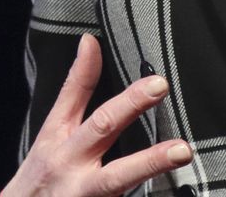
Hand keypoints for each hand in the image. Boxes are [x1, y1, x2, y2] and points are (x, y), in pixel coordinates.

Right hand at [1, 35, 192, 196]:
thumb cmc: (44, 174)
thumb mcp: (52, 132)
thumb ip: (75, 90)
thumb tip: (89, 42)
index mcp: (59, 137)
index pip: (74, 95)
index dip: (90, 69)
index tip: (104, 45)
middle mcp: (70, 162)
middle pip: (100, 128)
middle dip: (130, 105)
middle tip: (160, 85)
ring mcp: (82, 192)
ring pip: (116, 178)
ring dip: (149, 163)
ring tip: (181, 151)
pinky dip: (146, 196)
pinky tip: (171, 191)